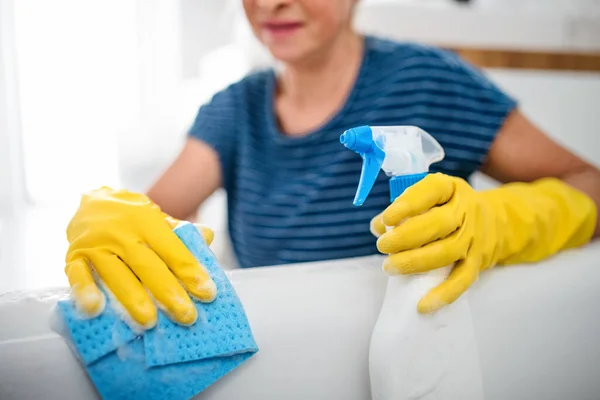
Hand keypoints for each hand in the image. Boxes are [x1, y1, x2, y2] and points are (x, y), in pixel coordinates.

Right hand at [64, 187, 216, 328]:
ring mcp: (96, 245)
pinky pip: (77, 275)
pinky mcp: (73, 256)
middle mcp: (121, 232)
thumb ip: (182, 232)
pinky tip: (95, 309)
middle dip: (168, 292)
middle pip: (147, 265)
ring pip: (115, 273)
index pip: (172, 249)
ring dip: (132, 298)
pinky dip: (84, 290)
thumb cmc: (134, 220)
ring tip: (149, 321)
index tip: (207, 293)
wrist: (92, 201)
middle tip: (186, 315)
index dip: (190, 272)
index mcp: (147, 222)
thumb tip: (207, 236)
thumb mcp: (159, 220)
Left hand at [372, 173, 597, 313]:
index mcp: (450, 189)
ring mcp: (474, 238)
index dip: (408, 205)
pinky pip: (462, 280)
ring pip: (446, 253)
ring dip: (415, 262)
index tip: (387, 218)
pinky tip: (422, 305)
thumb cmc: (450, 208)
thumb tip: (378, 227)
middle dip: (405, 237)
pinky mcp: (478, 262)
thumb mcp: (431, 198)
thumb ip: (403, 209)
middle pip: (437, 225)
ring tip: (389, 267)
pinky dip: (443, 294)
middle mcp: (466, 211)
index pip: (431, 192)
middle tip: (382, 246)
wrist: (498, 222)